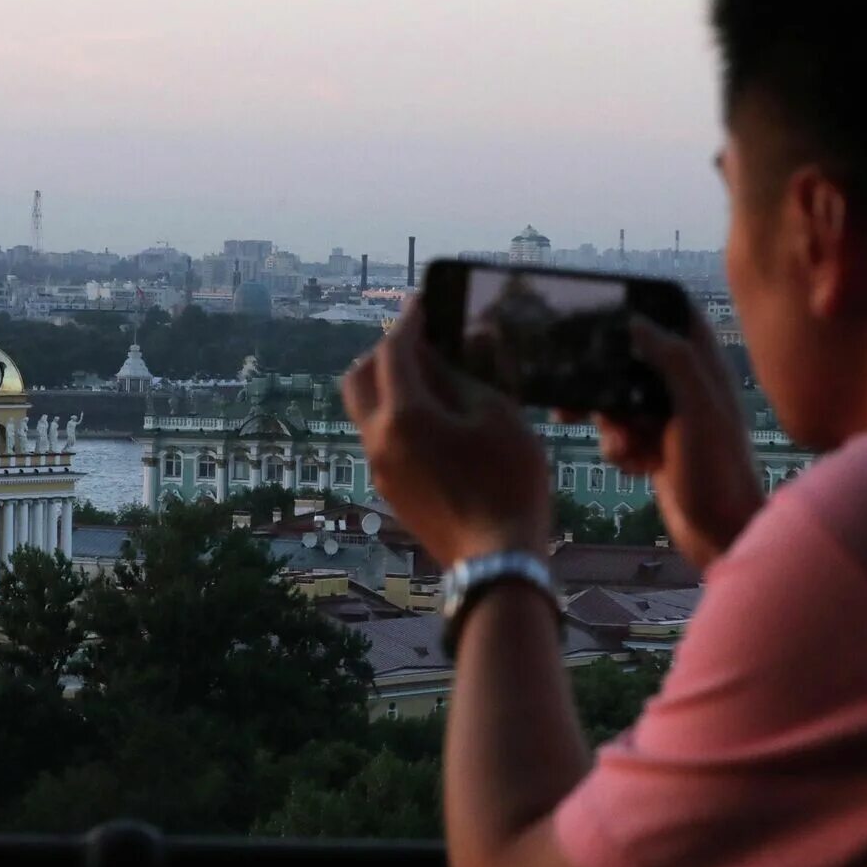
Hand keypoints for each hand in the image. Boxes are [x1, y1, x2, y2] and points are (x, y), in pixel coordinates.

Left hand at [344, 305, 548, 566]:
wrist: (497, 563)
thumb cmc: (507, 485)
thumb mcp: (499, 416)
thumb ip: (473, 372)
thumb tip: (469, 338)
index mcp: (403, 415)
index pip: (393, 351)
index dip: (409, 320)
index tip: (423, 303)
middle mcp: (378, 439)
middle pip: (359, 378)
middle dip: (384, 351)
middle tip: (418, 340)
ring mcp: (379, 468)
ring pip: (366, 411)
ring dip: (387, 386)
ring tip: (430, 377)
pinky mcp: (391, 490)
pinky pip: (381, 438)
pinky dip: (397, 416)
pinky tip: (434, 419)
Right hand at [591, 313, 761, 566]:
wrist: (723, 536)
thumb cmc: (718, 471)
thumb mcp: (698, 410)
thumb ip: (674, 360)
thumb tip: (635, 320)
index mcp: (704, 366)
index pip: (675, 313)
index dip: (643, 304)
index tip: (604, 304)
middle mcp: (687, 385)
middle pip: (632, 358)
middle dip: (603, 379)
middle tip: (571, 393)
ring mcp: (670, 417)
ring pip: (618, 400)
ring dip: (611, 424)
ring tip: (623, 447)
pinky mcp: (656, 447)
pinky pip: (620, 435)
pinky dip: (620, 450)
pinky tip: (637, 468)